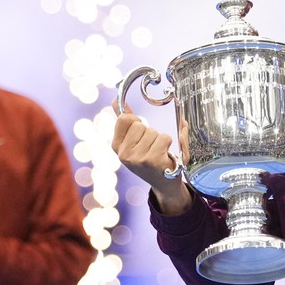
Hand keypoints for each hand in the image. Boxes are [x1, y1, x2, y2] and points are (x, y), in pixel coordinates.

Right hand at [110, 100, 190, 214]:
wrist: (164, 183)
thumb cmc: (148, 159)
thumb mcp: (132, 142)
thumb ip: (125, 122)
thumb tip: (116, 101)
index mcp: (116, 146)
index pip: (124, 119)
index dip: (136, 122)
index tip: (140, 135)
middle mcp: (124, 154)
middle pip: (140, 125)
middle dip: (149, 133)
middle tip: (150, 147)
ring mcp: (137, 158)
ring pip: (153, 132)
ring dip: (159, 140)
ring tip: (157, 152)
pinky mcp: (152, 160)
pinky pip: (164, 138)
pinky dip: (167, 144)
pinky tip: (164, 155)